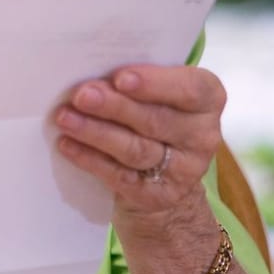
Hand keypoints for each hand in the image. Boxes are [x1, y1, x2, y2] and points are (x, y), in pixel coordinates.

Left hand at [54, 63, 225, 226]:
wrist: (161, 183)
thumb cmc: (153, 122)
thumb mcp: (156, 97)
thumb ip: (137, 84)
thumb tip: (95, 77)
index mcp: (207, 101)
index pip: (192, 89)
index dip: (156, 83)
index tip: (120, 78)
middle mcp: (202, 136)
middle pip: (156, 120)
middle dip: (114, 106)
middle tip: (81, 95)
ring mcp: (183, 170)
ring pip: (135, 149)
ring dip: (96, 132)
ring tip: (65, 118)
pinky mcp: (156, 195)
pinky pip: (119, 176)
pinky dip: (90, 158)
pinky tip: (67, 145)